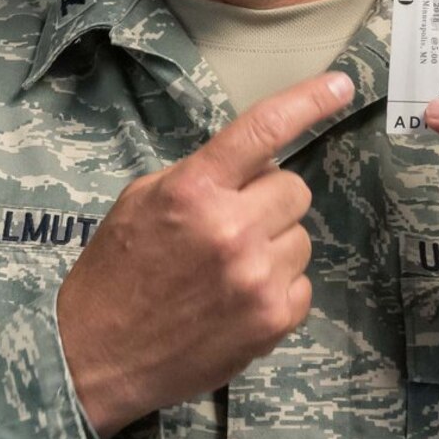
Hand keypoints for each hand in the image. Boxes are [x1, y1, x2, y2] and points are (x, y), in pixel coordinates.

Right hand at [58, 70, 355, 438]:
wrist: (98, 354)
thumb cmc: (115, 273)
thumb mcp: (140, 202)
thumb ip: (200, 176)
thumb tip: (255, 163)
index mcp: (192, 190)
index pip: (262, 130)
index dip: (308, 101)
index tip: (340, 84)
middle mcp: (230, 229)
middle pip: (293, 188)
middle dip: (267, 199)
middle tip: (229, 223)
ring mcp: (256, 278)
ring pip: (300, 237)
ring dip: (272, 245)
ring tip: (226, 269)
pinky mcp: (272, 320)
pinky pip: (301, 283)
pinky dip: (275, 287)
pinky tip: (236, 299)